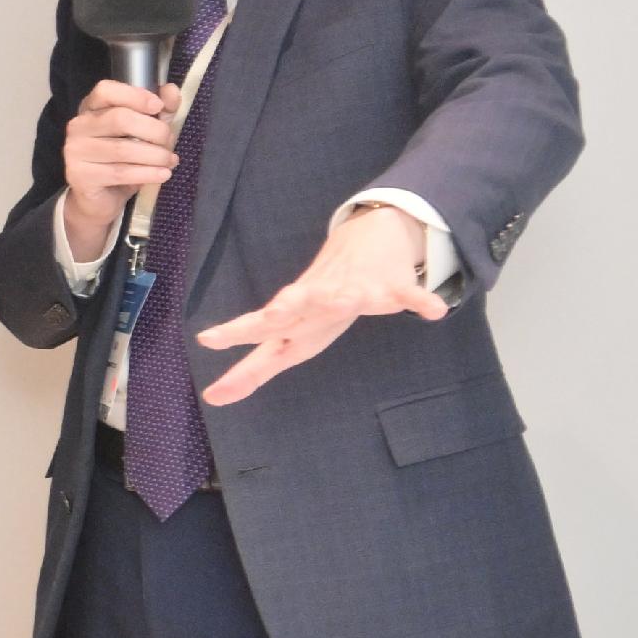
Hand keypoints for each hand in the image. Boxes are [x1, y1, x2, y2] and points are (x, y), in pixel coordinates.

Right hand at [59, 79, 181, 260]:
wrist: (100, 199)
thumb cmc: (122, 160)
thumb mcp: (144, 132)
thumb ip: (159, 110)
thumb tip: (171, 91)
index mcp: (91, 108)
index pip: (105, 91)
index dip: (135, 95)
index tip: (158, 107)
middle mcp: (78, 126)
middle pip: (119, 118)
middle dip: (154, 130)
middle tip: (169, 142)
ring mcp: (75, 151)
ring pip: (123, 149)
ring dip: (155, 155)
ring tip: (170, 161)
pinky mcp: (79, 176)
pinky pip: (120, 173)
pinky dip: (147, 174)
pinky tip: (162, 174)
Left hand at [195, 204, 444, 405]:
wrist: (364, 240)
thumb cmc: (317, 301)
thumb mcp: (287, 335)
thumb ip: (253, 369)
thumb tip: (214, 398)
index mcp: (294, 318)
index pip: (259, 331)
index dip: (235, 336)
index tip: (207, 341)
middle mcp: (316, 301)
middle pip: (294, 306)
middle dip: (281, 311)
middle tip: (268, 315)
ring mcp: (352, 290)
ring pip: (347, 294)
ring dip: (347, 297)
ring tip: (348, 299)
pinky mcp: (387, 286)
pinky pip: (405, 295)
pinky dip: (418, 301)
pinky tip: (431, 310)